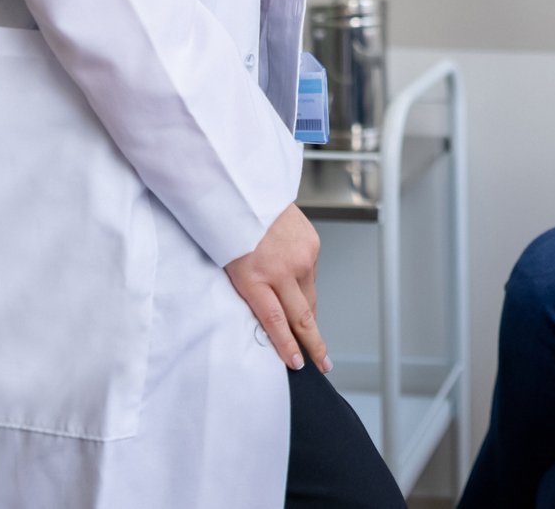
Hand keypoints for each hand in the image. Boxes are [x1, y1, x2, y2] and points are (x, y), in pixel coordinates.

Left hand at [224, 204, 330, 372]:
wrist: (247, 190)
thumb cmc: (232, 228)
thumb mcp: (231, 268)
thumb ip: (251, 293)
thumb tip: (270, 319)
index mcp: (255, 277)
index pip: (275, 321)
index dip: (287, 346)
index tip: (297, 365)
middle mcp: (282, 269)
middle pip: (303, 317)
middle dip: (314, 345)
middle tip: (323, 364)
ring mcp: (301, 256)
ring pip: (310, 297)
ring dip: (309, 316)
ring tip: (312, 336)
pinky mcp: (312, 245)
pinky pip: (312, 275)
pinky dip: (305, 286)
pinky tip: (297, 286)